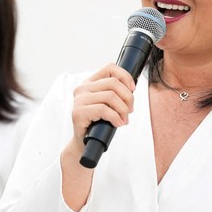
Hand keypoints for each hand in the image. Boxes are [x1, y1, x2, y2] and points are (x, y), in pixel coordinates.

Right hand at [58, 64, 136, 210]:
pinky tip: (118, 123)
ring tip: (124, 119)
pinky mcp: (78, 113)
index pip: (110, 67)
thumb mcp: (108, 104)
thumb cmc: (98, 123)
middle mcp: (82, 88)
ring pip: (111, 96)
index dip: (125, 76)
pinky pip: (104, 110)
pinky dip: (116, 117)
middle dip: (128, 97)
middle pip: (114, 83)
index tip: (133, 89)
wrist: (84, 143)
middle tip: (130, 110)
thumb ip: (115, 92)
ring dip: (123, 110)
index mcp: (90, 83)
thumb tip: (132, 87)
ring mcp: (79, 100)